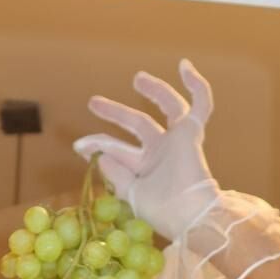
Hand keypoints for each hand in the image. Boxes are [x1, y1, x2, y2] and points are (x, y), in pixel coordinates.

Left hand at [73, 59, 220, 242]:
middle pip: (137, 123)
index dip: (98, 145)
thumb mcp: (131, 193)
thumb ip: (115, 173)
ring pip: (167, 106)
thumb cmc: (162, 210)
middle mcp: (161, 151)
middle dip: (114, 113)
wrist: (189, 213)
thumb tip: (99, 156)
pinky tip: (185, 66)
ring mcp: (177, 140)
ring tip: (137, 78)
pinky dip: (196, 85)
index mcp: (145, 168)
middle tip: (93, 102)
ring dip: (154, 90)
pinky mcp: (192, 131)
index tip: (78, 146)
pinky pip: (200, 103)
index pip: (118, 150)